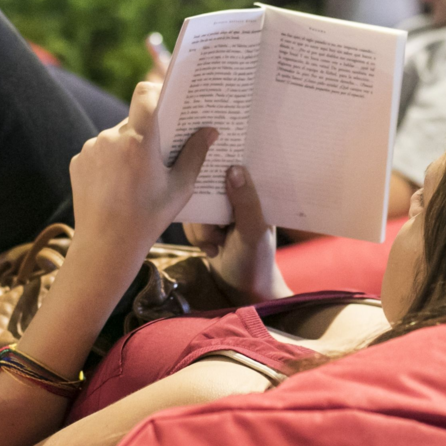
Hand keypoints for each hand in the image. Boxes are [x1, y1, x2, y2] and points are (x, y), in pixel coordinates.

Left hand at [69, 82, 216, 260]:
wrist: (105, 246)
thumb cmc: (148, 218)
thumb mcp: (180, 188)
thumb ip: (195, 154)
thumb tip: (210, 131)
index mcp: (138, 139)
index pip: (145, 94)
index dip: (156, 91)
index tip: (167, 101)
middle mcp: (111, 137)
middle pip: (133, 121)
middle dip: (147, 133)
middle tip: (159, 156)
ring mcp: (91, 149)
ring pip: (115, 138)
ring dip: (127, 149)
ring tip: (136, 179)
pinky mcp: (78, 161)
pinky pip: (98, 153)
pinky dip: (109, 163)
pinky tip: (117, 187)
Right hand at [185, 166, 291, 304]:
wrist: (242, 292)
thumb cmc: (256, 261)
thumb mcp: (253, 232)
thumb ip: (245, 202)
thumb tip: (233, 168)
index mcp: (254, 192)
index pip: (238, 165)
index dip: (222, 159)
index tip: (206, 152)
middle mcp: (235, 196)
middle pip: (208, 182)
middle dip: (205, 208)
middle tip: (216, 229)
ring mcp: (219, 210)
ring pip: (195, 204)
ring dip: (202, 229)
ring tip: (217, 245)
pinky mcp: (205, 223)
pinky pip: (189, 220)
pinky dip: (196, 236)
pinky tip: (211, 249)